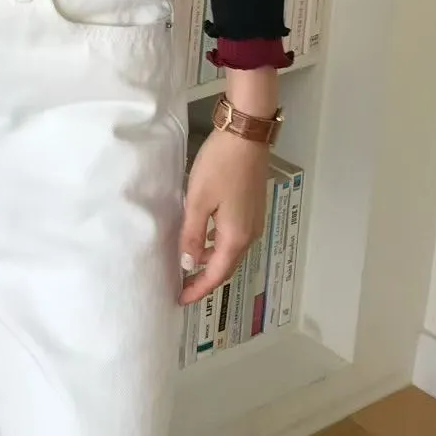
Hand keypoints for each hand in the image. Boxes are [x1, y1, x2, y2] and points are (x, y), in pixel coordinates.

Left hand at [178, 127, 268, 304]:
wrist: (246, 136)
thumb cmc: (219, 166)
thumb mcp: (198, 200)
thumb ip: (192, 234)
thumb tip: (189, 264)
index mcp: (236, 236)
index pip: (217, 273)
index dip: (199, 289)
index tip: (180, 299)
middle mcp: (250, 234)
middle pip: (227, 266)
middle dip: (205, 279)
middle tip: (182, 286)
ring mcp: (254, 220)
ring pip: (231, 251)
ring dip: (212, 261)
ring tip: (189, 265)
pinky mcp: (253, 207)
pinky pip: (234, 237)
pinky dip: (218, 245)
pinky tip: (203, 238)